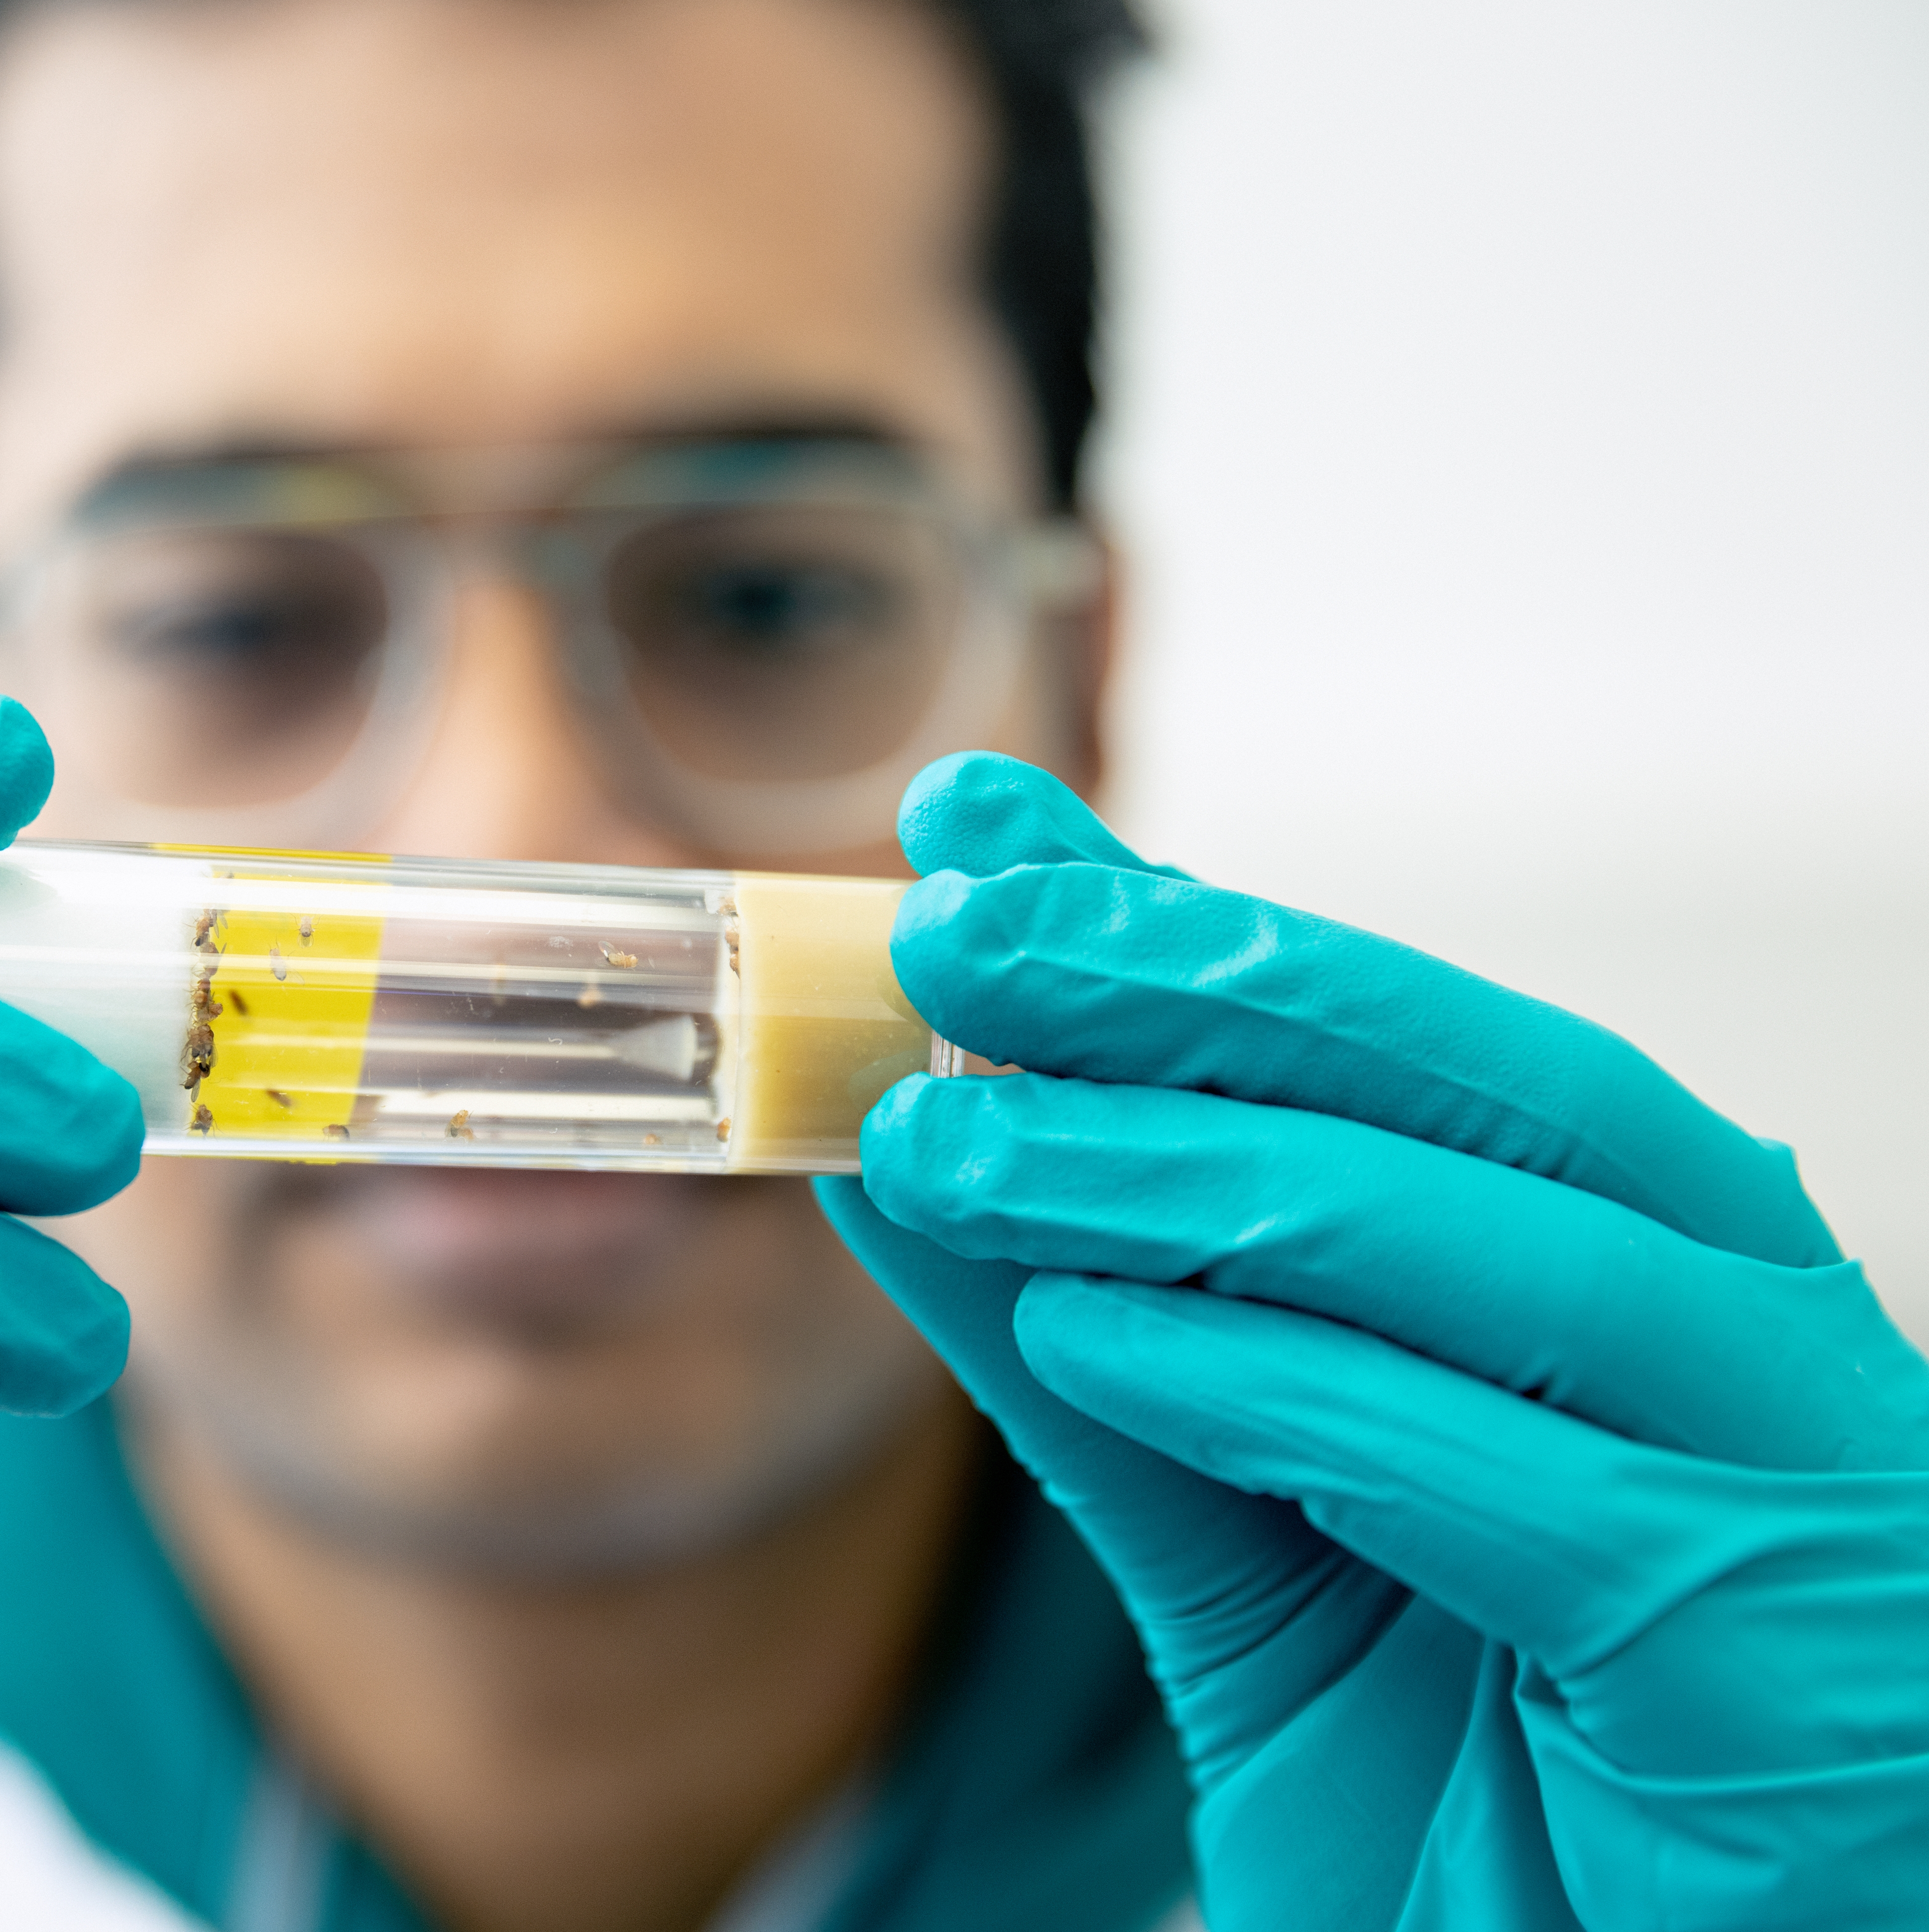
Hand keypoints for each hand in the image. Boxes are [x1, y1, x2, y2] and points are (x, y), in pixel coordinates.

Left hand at [821, 753, 1928, 1929]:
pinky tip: (1089, 1330)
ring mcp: (1800, 1486)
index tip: (980, 834)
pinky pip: (1507, 1489)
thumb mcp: (1259, 1542)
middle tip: (949, 929)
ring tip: (945, 1139)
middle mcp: (1749, 1331)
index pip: (1407, 1043)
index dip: (1186, 924)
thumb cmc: (1480, 1772)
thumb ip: (1117, 1352)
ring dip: (1182, 1178)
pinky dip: (1281, 1394)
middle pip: (1469, 1091)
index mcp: (1651, 1264)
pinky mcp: (1781, 1654)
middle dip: (1188, 988)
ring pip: (1483, 1255)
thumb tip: (922, 1160)